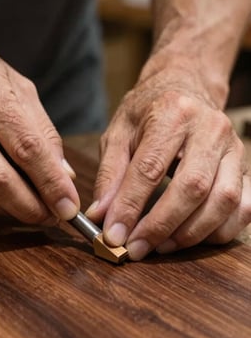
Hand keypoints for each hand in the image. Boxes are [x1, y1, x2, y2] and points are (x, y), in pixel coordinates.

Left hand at [86, 62, 250, 259]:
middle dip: (161, 226)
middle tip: (136, 249)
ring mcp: (233, 148)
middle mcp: (210, 129)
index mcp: (172, 114)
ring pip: (222, 201)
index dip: (130, 207)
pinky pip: (244, 206)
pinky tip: (192, 237)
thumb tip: (101, 216)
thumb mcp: (118, 135)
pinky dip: (219, 230)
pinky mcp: (244, 166)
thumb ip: (110, 175)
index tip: (114, 235)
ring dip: (190, 233)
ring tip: (160, 247)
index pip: (150, 169)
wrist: (185, 88)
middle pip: (192, 188)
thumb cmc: (147, 112)